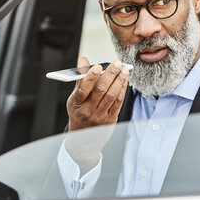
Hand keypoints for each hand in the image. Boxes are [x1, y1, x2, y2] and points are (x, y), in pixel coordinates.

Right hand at [65, 57, 128, 173]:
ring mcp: (99, 116)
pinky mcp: (110, 120)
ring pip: (111, 95)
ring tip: (124, 70)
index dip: (90, 77)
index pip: (83, 89)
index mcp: (76, 104)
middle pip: (100, 90)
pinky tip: (125, 80)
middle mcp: (87, 111)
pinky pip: (118, 102)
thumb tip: (83, 59)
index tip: (98, 66)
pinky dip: (122, 90)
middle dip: (110, 75)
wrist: (83, 140)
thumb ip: (80, 79)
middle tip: (117, 63)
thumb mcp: (74, 99)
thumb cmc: (79, 113)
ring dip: (119, 81)